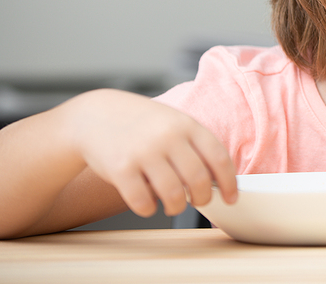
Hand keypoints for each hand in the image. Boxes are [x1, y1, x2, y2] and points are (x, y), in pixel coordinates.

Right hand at [65, 89, 237, 216]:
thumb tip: (220, 179)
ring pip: (174, 196)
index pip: (219, 158)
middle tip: (198, 201)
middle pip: (199, 180)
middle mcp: (168, 137)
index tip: (231, 197)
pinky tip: (147, 203)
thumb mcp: (173, 121)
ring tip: (173, 204)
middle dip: (203, 198)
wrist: (94, 116)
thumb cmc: (141, 124)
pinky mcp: (121, 169)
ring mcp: (144, 152)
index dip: (229, 183)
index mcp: (186, 125)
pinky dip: (149, 209)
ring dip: (177, 207)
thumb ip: (195, 144)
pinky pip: (144, 203)